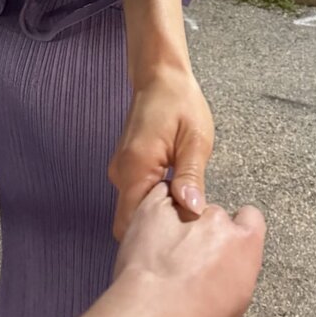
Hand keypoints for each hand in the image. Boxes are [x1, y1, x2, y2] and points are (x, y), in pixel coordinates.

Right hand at [108, 68, 213, 241]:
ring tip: (185, 210)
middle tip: (188, 230)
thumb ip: (191, 177)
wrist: (160, 76)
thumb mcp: (195, 140)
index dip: (157, 237)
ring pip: (134, 210)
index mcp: (136, 167)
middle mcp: (120, 172)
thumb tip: (192, 210)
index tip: (181, 240)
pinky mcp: (126, 167)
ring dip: (156, 216)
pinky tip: (175, 195)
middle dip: (157, 231)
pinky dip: (154, 202)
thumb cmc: (179, 102)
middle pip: (131, 222)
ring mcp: (120, 170)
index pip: (133, 223)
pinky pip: (136, 195)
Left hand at [112, 181, 265, 316]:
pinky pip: (160, 195)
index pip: (250, 219)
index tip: (221, 244)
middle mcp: (219, 222)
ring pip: (184, 205)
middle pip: (213, 215)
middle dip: (199, 231)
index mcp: (245, 246)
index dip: (234, 229)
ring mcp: (187, 211)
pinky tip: (148, 230)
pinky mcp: (155, 207)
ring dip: (174, 221)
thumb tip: (223, 274)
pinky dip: (154, 208)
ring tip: (158, 249)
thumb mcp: (233, 306)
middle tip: (181, 257)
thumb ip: (233, 275)